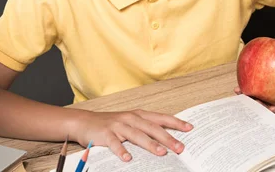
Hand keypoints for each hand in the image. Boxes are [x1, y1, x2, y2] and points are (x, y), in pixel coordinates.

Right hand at [74, 109, 192, 161]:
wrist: (85, 121)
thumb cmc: (111, 124)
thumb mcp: (130, 123)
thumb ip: (145, 129)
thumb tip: (165, 142)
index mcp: (138, 115)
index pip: (160, 118)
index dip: (175, 122)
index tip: (190, 128)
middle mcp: (130, 118)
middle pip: (152, 128)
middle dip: (167, 138)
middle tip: (180, 148)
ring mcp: (118, 125)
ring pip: (137, 135)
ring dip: (150, 144)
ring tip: (162, 153)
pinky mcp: (106, 134)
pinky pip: (115, 144)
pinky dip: (122, 151)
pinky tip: (129, 159)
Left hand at [234, 37, 274, 116]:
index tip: (272, 108)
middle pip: (274, 106)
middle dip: (262, 108)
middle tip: (252, 102)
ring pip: (263, 98)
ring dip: (250, 98)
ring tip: (239, 92)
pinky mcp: (267, 84)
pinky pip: (257, 85)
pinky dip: (248, 83)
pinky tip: (238, 81)